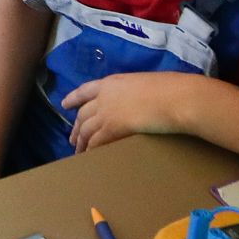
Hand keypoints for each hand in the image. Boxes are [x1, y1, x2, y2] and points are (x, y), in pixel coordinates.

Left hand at [64, 72, 206, 153]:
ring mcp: (106, 112)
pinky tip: (90, 156)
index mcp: (112, 82)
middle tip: (73, 138)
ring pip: (86, 130)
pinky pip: (96, 141)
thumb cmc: (169, 89)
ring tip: (79, 152)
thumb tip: (137, 101)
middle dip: (76, 127)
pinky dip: (91, 150)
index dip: (73, 98)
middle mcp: (104, 96)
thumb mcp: (144, 84)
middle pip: (83, 114)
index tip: (64, 104)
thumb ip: (133, 92)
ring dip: (81, 142)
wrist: (174, 98)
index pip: (85, 90)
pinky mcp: (112, 128)